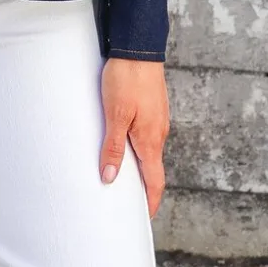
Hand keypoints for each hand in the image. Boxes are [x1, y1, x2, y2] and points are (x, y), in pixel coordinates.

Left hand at [99, 58, 169, 217]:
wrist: (138, 47)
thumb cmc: (126, 79)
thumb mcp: (114, 115)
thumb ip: (112, 147)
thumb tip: (109, 178)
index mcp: (151, 139)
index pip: (155, 181)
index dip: (150, 203)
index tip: (144, 219)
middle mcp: (158, 133)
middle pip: (152, 169)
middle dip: (142, 189)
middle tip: (127, 205)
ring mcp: (157, 121)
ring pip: (147, 151)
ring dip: (137, 167)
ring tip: (120, 179)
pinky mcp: (151, 109)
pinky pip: (145, 136)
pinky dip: (136, 149)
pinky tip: (121, 147)